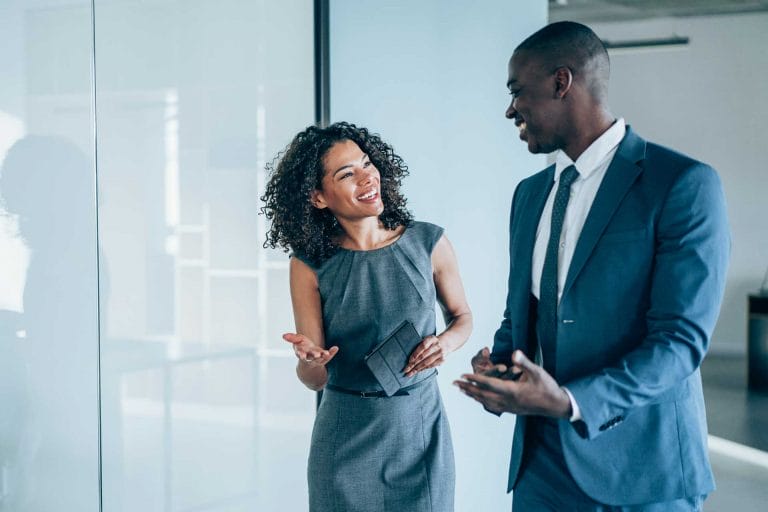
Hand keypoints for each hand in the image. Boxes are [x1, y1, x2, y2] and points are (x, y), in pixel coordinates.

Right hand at [283, 333, 338, 366]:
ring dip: (324, 356)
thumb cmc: (302, 346)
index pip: (301, 354)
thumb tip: (283, 335)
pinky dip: (332, 352)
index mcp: (302, 353)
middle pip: (312, 358)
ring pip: (321, 359)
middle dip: (314, 357)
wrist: (309, 356)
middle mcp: (309, 357)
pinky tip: (336, 348)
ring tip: (327, 353)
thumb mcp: (296, 341)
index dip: (301, 355)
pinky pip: (329, 356)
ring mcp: (317, 358)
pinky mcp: (324, 358)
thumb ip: (291, 338)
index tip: (302, 356)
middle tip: (317, 356)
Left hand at [403, 336, 445, 376]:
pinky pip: (431, 366)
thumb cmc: (432, 342)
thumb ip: (420, 346)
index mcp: (432, 339)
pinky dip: (423, 369)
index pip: (422, 346)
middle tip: (406, 369)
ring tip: (410, 373)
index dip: (416, 354)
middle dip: (414, 364)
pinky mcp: (442, 360)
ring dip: (417, 368)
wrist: (446, 343)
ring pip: (427, 362)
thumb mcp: (427, 339)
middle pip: (423, 356)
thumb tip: (410, 358)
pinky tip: (418, 371)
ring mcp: (440, 353)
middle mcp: (437, 346)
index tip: (409, 361)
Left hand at [454, 350, 571, 417]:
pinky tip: (478, 399)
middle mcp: (508, 401)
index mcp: (512, 391)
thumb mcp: (538, 372)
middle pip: (482, 394)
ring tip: (461, 390)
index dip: (474, 379)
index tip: (462, 375)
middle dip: (467, 388)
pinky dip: (482, 401)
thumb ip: (524, 362)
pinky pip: (492, 406)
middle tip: (454, 383)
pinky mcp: (512, 410)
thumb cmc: (547, 387)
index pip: (488, 384)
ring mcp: (509, 407)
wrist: (556, 405)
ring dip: (472, 395)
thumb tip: (514, 353)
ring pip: (485, 402)